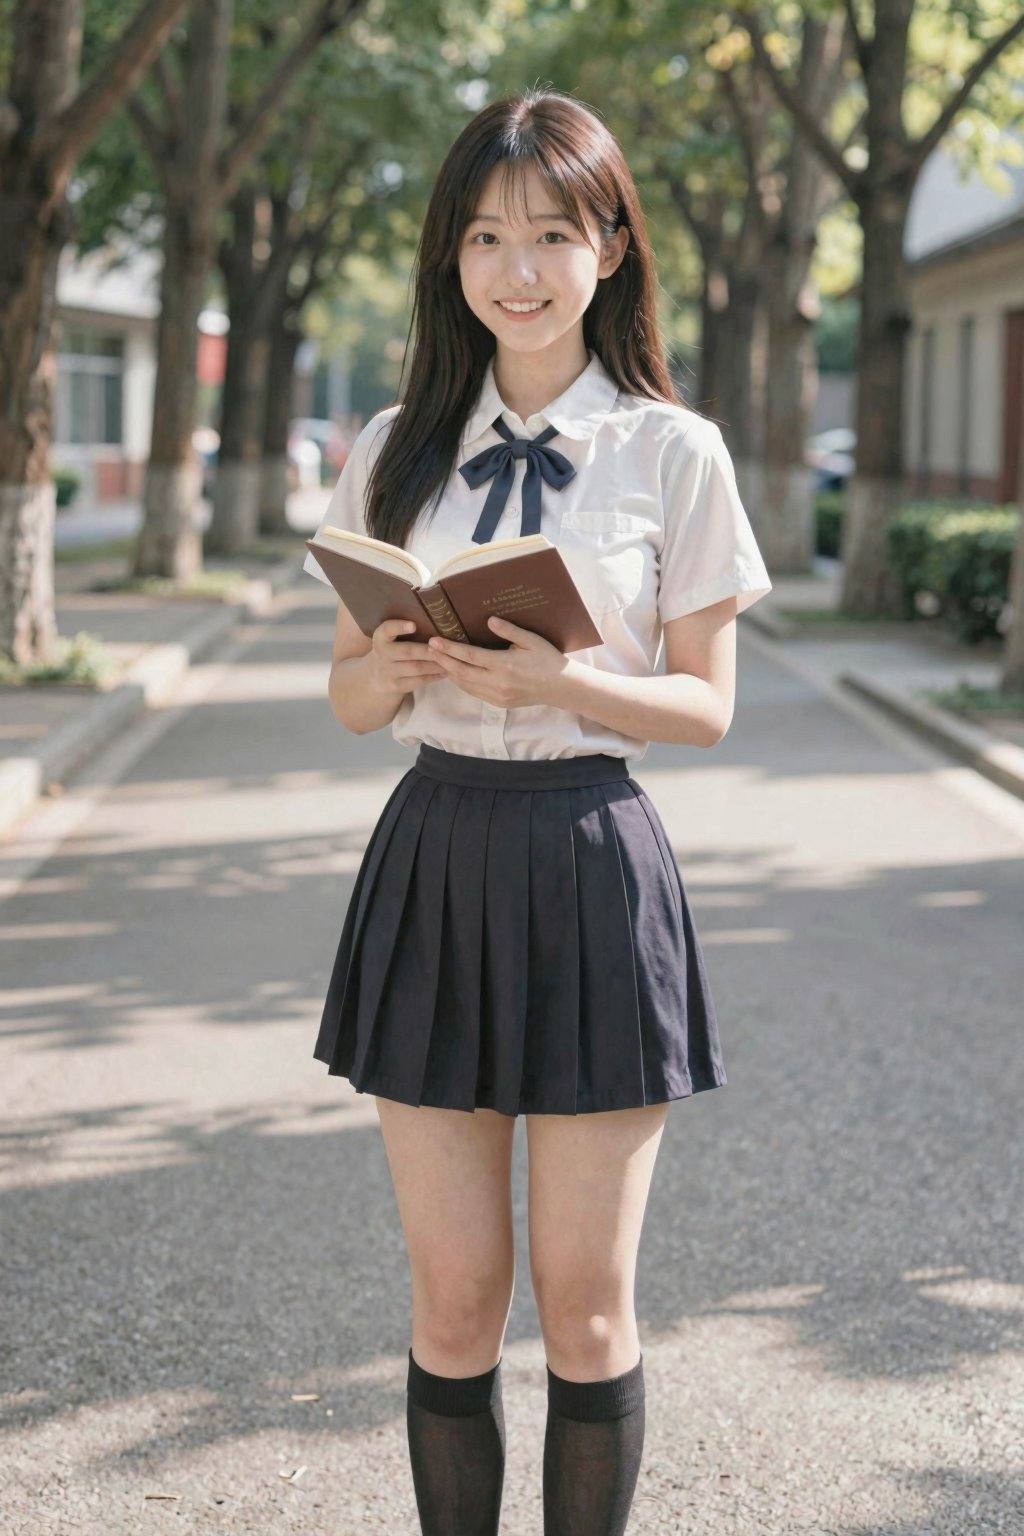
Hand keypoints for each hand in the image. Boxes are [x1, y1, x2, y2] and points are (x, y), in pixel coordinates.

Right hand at [369, 618, 446, 694]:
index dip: (399, 627)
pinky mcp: (395, 686)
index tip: (414, 625)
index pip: (386, 629)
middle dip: (428, 650)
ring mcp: (388, 672)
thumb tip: (436, 620)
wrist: (376, 678)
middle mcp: (382, 654)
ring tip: (451, 660)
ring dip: (435, 664)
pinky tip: (444, 672)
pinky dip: (433, 676)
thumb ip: (403, 630)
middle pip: (408, 651)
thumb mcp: (390, 639)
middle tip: (445, 647)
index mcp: (380, 638)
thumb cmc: (392, 651)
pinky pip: (418, 681)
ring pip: (416, 667)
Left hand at [425, 615, 571, 707]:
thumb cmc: (547, 659)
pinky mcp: (499, 703)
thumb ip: (509, 631)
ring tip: (437, 660)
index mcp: (504, 665)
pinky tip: (455, 673)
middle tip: (428, 649)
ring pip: (465, 685)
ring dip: (449, 673)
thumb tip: (489, 620)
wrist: (560, 687)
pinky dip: (461, 682)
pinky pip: (474, 692)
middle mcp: (497, 683)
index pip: (469, 656)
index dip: (449, 649)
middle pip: (461, 672)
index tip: (434, 641)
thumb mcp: (531, 640)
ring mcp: (497, 696)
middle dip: (442, 661)